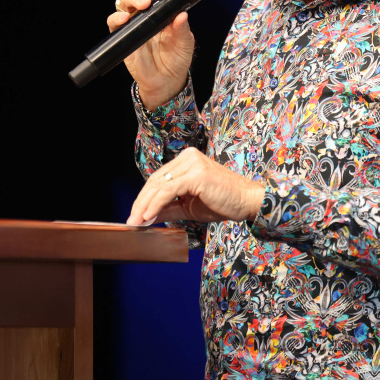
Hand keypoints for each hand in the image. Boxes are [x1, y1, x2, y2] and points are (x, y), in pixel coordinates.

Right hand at [107, 0, 194, 108]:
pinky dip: (116, 17)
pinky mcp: (122, 36)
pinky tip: (125, 19)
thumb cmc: (176, 59)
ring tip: (143, 4)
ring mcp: (134, 23)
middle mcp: (147, 13)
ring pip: (125, 1)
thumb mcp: (185, 44)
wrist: (166, 81)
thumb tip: (182, 14)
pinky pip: (113, 22)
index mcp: (164, 10)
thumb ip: (183, 29)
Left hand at [128, 148, 265, 226]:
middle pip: (155, 180)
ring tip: (137, 222)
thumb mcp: (189, 207)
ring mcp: (192, 163)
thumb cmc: (223, 203)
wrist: (248, 202)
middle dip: (141, 203)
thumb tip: (146, 217)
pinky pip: (168, 190)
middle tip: (131, 221)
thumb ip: (168, 208)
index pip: (158, 178)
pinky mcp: (196, 174)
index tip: (135, 216)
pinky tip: (148, 217)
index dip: (144, 198)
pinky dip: (156, 204)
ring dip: (145, 206)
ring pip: (159, 185)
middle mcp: (188, 157)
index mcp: (186, 160)